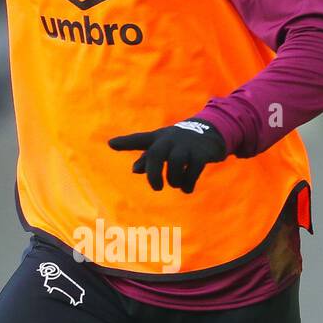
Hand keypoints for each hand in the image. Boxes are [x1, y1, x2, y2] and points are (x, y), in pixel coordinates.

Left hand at [108, 118, 225, 192]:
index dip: (125, 142)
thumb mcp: (163, 147)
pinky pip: (192, 170)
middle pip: (156, 154)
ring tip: (176, 184)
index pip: (140, 139)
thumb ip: (148, 159)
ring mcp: (186, 145)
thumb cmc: (180, 143)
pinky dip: (187, 184)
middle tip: (156, 188)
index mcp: (158, 138)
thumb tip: (135, 170)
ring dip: (174, 180)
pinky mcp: (201, 153)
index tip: (111, 144)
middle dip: (153, 174)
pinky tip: (187, 189)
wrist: (211, 133)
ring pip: (175, 163)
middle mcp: (170, 139)